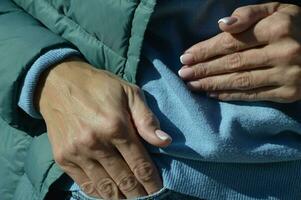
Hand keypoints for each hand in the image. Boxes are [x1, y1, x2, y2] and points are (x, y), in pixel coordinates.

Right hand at [35, 59, 171, 198]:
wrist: (58, 82)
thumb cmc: (99, 86)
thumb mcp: (129, 92)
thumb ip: (147, 118)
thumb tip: (165, 141)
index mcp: (116, 127)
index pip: (140, 165)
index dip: (152, 182)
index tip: (159, 190)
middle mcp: (96, 144)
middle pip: (124, 180)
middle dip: (139, 194)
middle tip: (148, 198)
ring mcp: (77, 153)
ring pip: (105, 187)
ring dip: (120, 197)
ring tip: (131, 198)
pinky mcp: (63, 158)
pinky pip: (85, 184)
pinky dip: (99, 193)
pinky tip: (110, 195)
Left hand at [179, 2, 300, 102]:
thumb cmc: (294, 27)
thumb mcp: (277, 10)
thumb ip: (249, 14)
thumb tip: (221, 25)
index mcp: (277, 28)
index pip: (231, 42)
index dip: (205, 50)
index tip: (186, 57)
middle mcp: (283, 52)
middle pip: (232, 63)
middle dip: (203, 69)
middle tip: (183, 74)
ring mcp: (287, 75)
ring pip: (240, 81)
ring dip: (212, 84)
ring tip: (192, 85)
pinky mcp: (289, 93)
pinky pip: (253, 95)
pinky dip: (230, 96)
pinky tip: (212, 94)